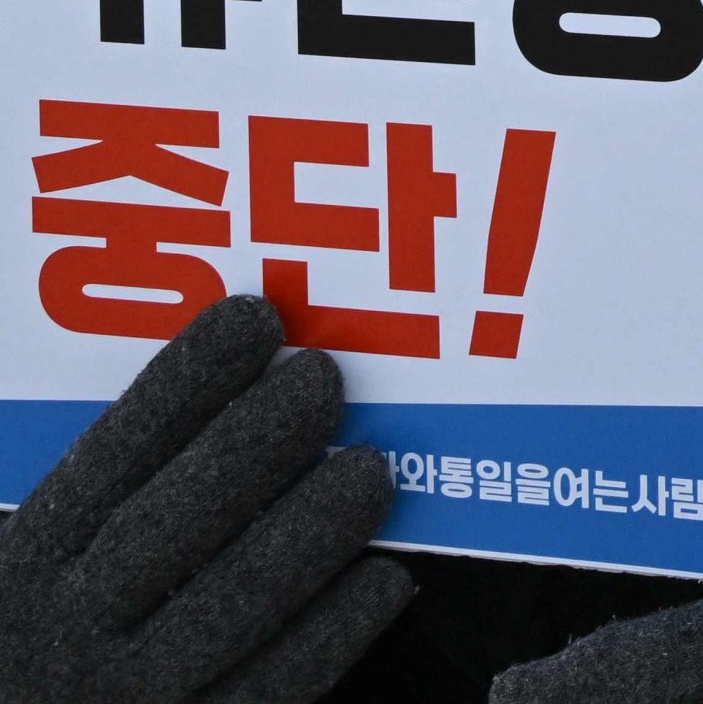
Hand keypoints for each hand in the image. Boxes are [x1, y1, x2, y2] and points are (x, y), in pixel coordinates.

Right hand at [0, 293, 411, 703]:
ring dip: (310, 530)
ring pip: (230, 604)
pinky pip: (274, 684)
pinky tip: (384, 578)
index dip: (182, 384)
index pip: (107, 460)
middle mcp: (68, 631)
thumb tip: (237, 356)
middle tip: (325, 379)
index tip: (255, 317)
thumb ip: (115, 481)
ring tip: (371, 469)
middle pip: (167, 527)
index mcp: (26, 566)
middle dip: (253, 444)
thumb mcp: (47, 554)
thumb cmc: (62, 627)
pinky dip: (334, 629)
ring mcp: (129, 693)